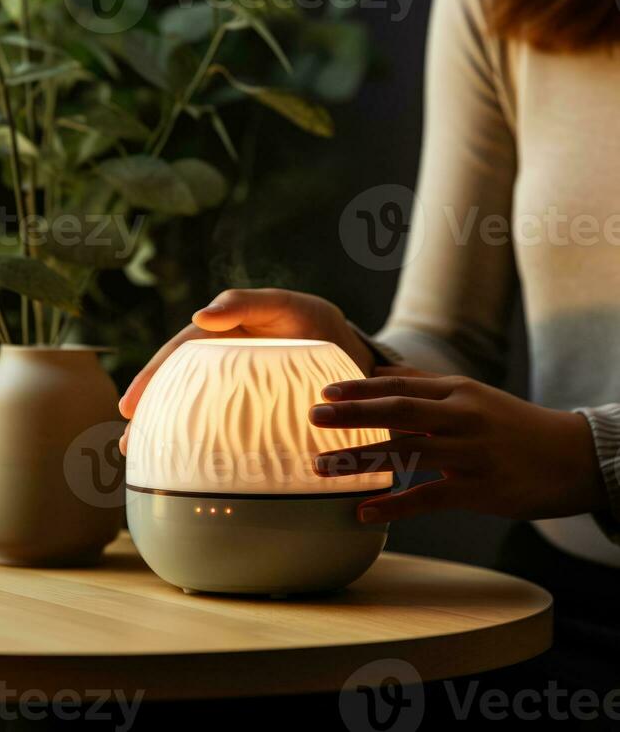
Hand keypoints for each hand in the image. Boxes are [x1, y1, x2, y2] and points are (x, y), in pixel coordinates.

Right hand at [118, 287, 374, 453]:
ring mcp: (242, 398)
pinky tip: (201, 478)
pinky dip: (211, 455)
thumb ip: (246, 304)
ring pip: (200, 418)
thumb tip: (200, 316)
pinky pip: (231, 438)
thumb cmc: (315, 321)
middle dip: (152, 416)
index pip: (178, 356)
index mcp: (223, 340)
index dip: (151, 378)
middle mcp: (226, 370)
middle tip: (129, 446)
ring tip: (151, 467)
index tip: (129, 407)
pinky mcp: (262, 422)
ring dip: (174, 439)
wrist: (356, 355)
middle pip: (180, 391)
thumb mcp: (284, 305)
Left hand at [309, 366, 607, 523]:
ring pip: (406, 453)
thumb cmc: (512, 425)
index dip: (360, 388)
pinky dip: (393, 505)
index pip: (401, 385)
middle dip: (352, 413)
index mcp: (458, 391)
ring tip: (322, 467)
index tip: (325, 390)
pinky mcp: (479, 491)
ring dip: (361, 459)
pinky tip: (364, 511)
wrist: (571, 456)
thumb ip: (427, 387)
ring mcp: (470, 454)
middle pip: (398, 411)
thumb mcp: (473, 396)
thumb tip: (378, 373)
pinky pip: (428, 498)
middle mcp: (462, 417)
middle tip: (313, 415)